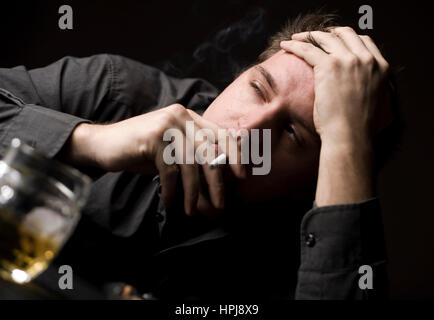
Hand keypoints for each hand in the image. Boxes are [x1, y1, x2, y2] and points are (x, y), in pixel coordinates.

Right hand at [66, 104, 245, 214]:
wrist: (105, 145)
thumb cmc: (143, 152)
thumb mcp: (173, 152)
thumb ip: (194, 157)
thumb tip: (220, 180)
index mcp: (190, 118)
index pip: (221, 134)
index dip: (235, 155)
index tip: (242, 176)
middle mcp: (181, 117)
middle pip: (209, 152)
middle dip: (216, 183)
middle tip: (220, 206)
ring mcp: (167, 124)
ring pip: (190, 164)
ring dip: (192, 193)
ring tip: (191, 211)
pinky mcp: (153, 137)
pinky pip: (170, 169)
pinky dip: (171, 190)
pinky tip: (170, 202)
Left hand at [280, 27, 389, 146]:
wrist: (350, 135)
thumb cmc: (356, 126)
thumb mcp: (371, 99)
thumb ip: (365, 84)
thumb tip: (352, 83)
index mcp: (381, 66)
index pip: (364, 41)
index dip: (346, 38)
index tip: (334, 41)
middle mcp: (367, 59)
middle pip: (345, 34)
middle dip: (328, 33)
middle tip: (313, 37)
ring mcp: (349, 60)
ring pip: (325, 38)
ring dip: (308, 36)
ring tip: (296, 38)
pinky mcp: (330, 66)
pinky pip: (308, 49)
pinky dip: (295, 45)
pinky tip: (286, 45)